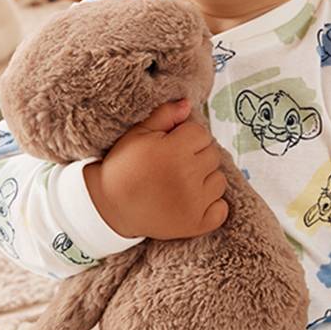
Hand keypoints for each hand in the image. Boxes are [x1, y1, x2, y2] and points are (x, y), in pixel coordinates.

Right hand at [84, 98, 228, 239]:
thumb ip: (164, 116)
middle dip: (197, 156)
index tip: (173, 145)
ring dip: (206, 179)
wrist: (109, 207)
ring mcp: (194, 203)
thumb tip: (188, 104)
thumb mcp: (137, 135)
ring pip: (219, 180)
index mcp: (174, 151)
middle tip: (176, 164)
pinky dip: (212, 206)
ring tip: (182, 183)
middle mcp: (187, 176)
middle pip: (213, 155)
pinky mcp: (196, 224)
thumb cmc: (123, 168)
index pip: (201, 134)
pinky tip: (193, 201)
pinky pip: (221, 209)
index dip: (187, 137)